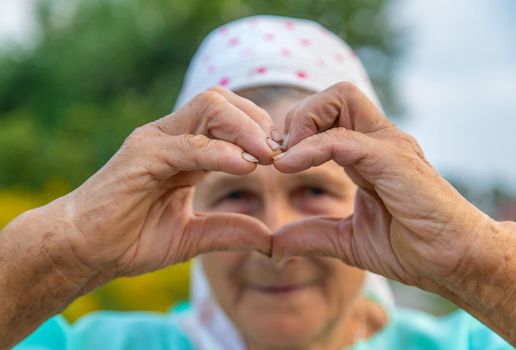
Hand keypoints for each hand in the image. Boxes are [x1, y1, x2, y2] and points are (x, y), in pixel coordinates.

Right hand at [59, 86, 277, 280]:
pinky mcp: (141, 157)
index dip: (259, 132)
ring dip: (245, 129)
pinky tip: (244, 167)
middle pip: (221, 100)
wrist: (83, 251)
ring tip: (268, 156)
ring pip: (208, 109)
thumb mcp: (192, 237)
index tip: (282, 158)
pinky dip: (220, 153)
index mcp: (183, 149)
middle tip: (279, 152)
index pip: (228, 118)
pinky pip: (189, 144)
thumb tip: (270, 239)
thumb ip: (229, 231)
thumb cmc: (131, 239)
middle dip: (256, 121)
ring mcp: (154, 142)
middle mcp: (170, 137)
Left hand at [271, 82, 493, 291]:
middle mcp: (378, 140)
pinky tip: (288, 167)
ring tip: (287, 159)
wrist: (453, 261)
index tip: (276, 162)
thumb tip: (274, 244)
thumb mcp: (347, 240)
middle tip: (282, 153)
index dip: (295, 132)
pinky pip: (341, 138)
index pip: (329, 114)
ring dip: (303, 122)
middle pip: (335, 94)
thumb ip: (311, 235)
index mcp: (367, 153)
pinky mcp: (392, 158)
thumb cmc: (410, 247)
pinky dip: (309, 148)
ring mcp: (387, 145)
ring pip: (339, 98)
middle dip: (299, 116)